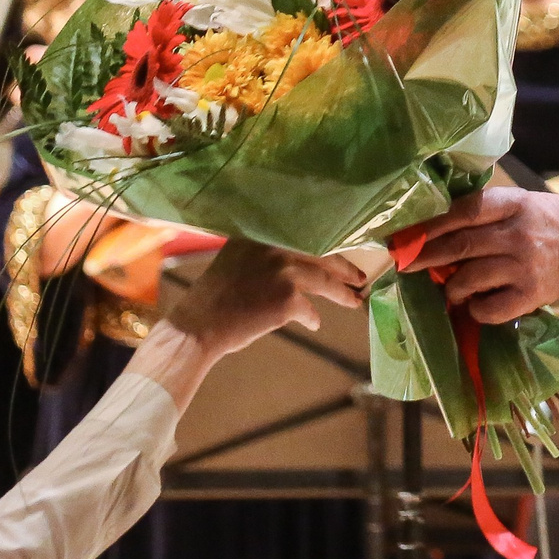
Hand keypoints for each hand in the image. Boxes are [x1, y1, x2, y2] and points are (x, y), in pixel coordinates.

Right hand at [134, 239, 370, 408]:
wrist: (199, 325)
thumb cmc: (214, 298)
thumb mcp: (236, 260)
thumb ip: (264, 253)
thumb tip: (298, 259)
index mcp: (260, 234)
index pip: (304, 232)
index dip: (328, 241)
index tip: (343, 248)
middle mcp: (273, 246)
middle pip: (321, 253)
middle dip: (344, 267)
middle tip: (359, 277)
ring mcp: (282, 271)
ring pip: (323, 281)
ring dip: (342, 293)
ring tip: (354, 300)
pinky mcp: (287, 298)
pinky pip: (309, 309)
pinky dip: (312, 318)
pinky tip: (313, 323)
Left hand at [396, 187, 558, 324]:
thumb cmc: (542, 222)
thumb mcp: (518, 204)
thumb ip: (482, 212)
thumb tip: (428, 230)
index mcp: (514, 204)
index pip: (464, 212)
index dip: (431, 225)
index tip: (406, 235)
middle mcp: (518, 235)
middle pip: (461, 246)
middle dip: (426, 257)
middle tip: (405, 264)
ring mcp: (525, 267)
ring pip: (469, 279)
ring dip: (451, 287)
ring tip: (451, 289)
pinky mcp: (531, 296)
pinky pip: (490, 309)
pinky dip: (475, 309)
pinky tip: (476, 304)